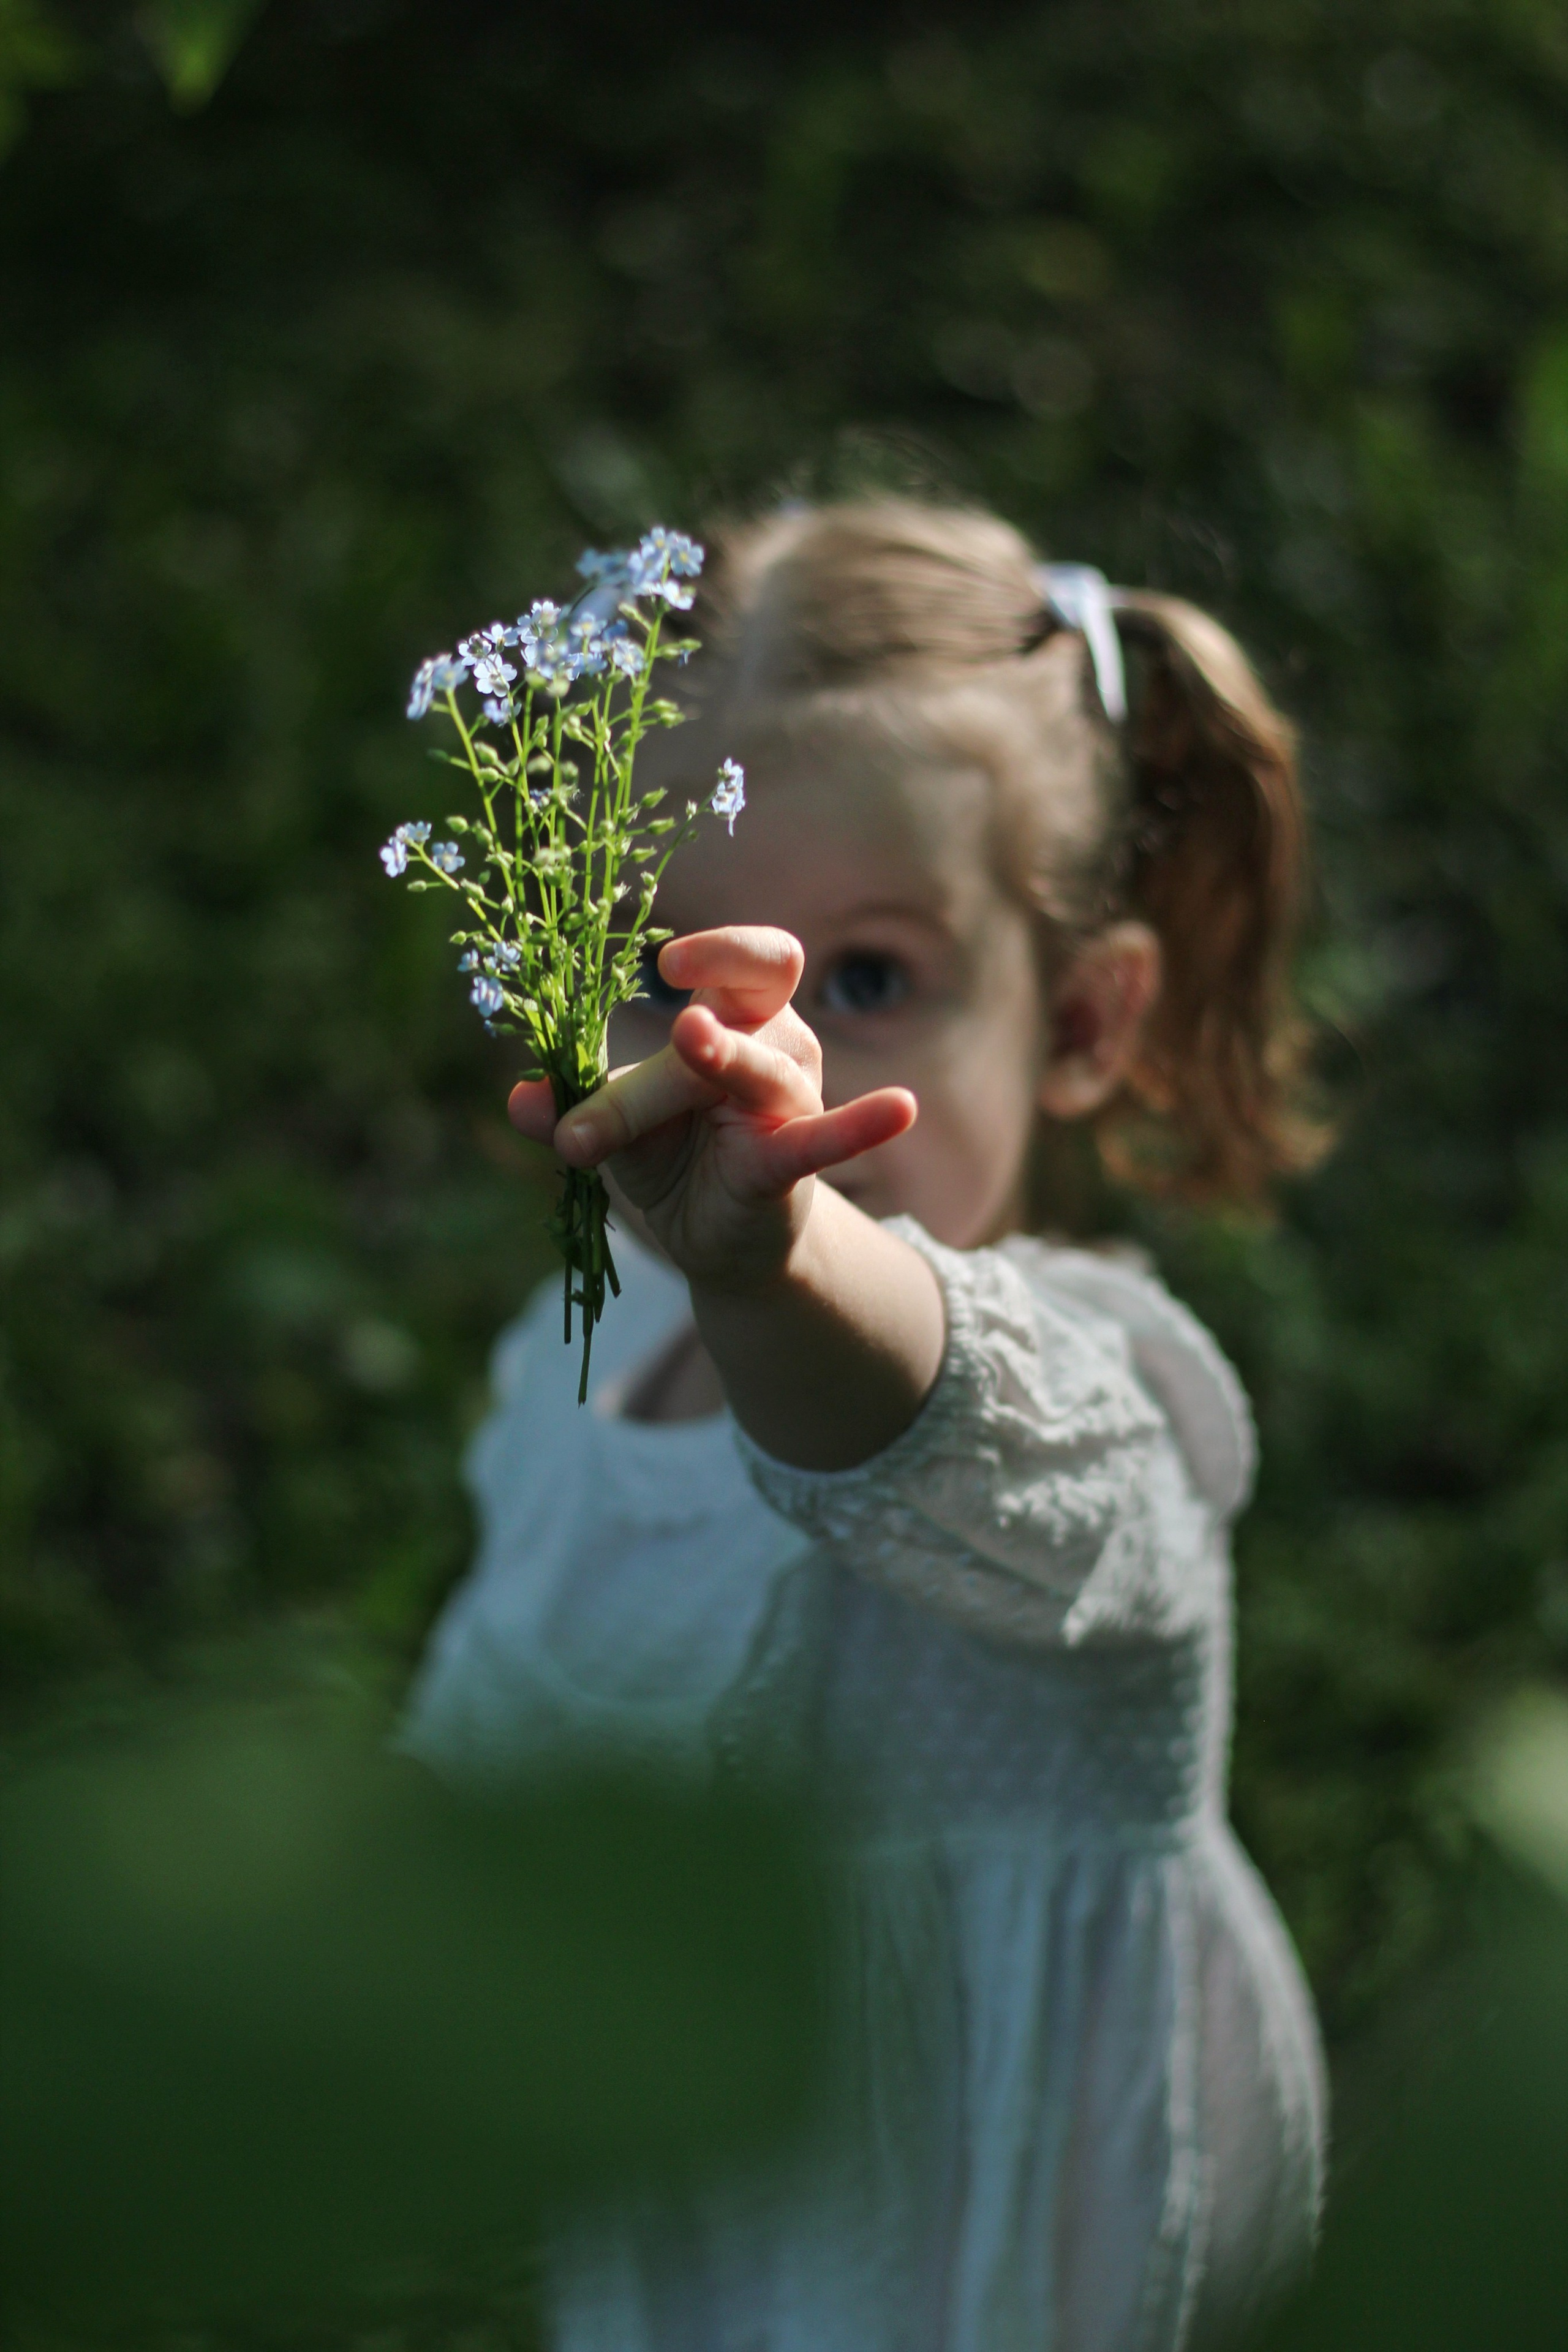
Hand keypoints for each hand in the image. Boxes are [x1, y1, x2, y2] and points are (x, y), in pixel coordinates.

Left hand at [507, 927, 915, 1296]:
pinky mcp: (793, 1163)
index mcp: (731, 1020)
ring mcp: (789, 1103)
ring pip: (751, 1071)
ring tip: (685, 1046)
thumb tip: (522, 1100)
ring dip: (704, 1067)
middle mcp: (774, 1047)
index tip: (663, 960)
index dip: (719, 948)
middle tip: (666, 1008)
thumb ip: (570, 1108)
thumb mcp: (612, 1127)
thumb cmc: (674, 1157)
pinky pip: (829, 1137)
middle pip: (744, 1000)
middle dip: (714, 983)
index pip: (746, 960)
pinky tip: (900, 1108)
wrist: (712, 1243)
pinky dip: (862, 1124)